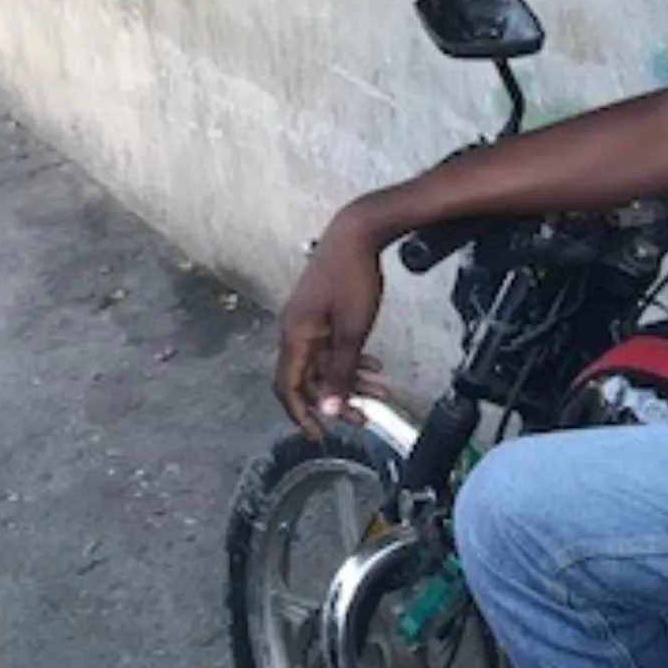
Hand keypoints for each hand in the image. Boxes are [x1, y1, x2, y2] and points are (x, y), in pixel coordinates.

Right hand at [273, 217, 387, 434]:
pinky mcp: (321, 312)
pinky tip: (374, 366)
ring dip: (351, 381)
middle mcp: (295, 331)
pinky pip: (332, 346)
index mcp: (295, 337)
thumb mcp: (352, 331)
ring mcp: (308, 321)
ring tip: (379, 394)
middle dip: (336, 401)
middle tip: (360, 421)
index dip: (301, 414)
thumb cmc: (353, 277)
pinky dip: (351, 360)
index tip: (320, 434)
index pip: (288, 387)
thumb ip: (340, 372)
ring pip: (326, 363)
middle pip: (309, 379)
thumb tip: (330, 408)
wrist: (357, 233)